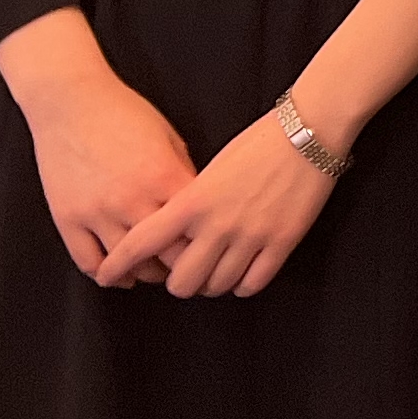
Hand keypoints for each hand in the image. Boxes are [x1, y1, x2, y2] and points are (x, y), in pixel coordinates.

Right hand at [0, 22, 195, 282]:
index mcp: (165, 178)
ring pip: (128, 264)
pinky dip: (107, 273)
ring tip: (157, 272)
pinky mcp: (68, 219)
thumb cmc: (126, 114)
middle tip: (190, 268)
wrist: (72, 103)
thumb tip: (198, 208)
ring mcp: (97, 213)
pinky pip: (88, 260)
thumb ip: (184, 176)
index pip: (196, 229)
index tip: (212, 248)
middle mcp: (132, 200)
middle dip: (182, 266)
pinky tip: (119, 274)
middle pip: (167, 254)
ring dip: (146, 273)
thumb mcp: (170, 140)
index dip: (207, 243)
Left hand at [97, 111, 337, 296]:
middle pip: (182, 281)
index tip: (108, 276)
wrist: (309, 131)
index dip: (118, 265)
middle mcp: (217, 224)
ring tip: (217, 271)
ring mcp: (251, 236)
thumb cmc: (259, 143)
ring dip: (212, 284)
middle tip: (187, 272)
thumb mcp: (210, 170)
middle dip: (180, 281)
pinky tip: (243, 272)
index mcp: (193, 202)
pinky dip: (243, 284)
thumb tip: (177, 236)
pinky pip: (252, 283)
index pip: (141, 244)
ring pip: (216, 286)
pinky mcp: (282, 242)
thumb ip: (189, 205)